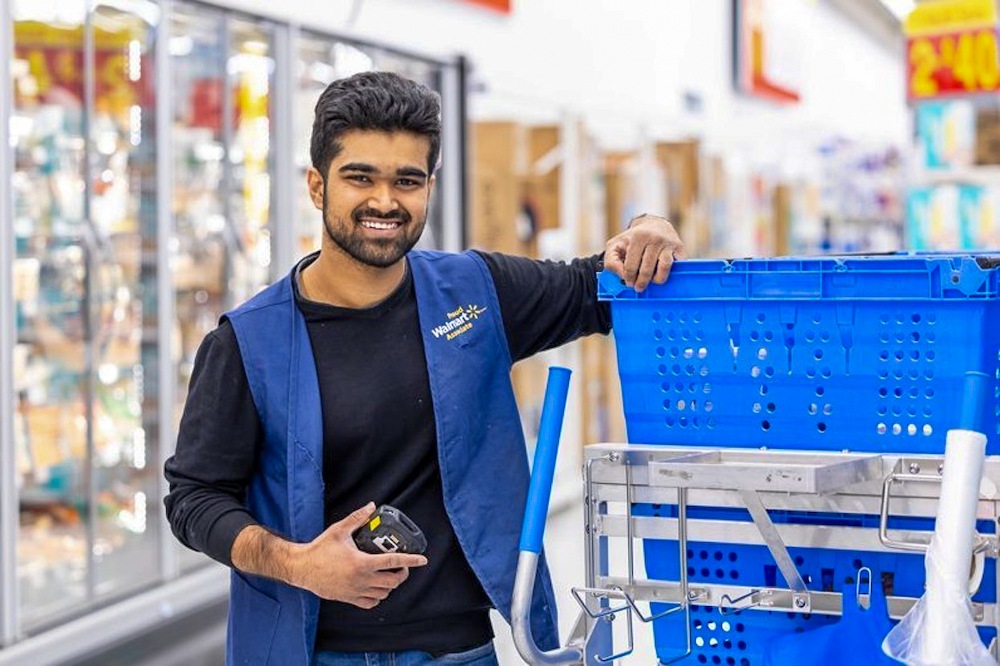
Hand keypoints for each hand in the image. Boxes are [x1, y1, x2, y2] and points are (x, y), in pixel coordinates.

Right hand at [293, 502, 427, 608]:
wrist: (302, 568)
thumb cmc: (320, 549)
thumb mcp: (339, 530)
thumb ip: (357, 518)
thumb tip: (371, 506)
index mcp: (362, 563)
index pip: (393, 562)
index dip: (411, 561)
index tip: (422, 560)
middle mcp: (362, 579)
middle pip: (393, 582)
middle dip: (402, 574)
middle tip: (402, 567)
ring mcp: (356, 591)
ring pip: (383, 594)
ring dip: (390, 586)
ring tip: (389, 576)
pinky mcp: (348, 598)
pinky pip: (370, 603)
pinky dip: (378, 597)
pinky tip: (376, 588)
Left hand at [604, 214, 685, 291]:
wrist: (655, 225)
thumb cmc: (633, 239)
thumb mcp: (615, 245)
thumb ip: (611, 261)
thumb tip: (621, 275)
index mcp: (638, 237)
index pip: (631, 266)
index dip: (628, 278)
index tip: (629, 282)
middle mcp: (655, 238)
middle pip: (647, 269)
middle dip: (641, 282)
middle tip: (638, 287)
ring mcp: (669, 243)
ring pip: (664, 268)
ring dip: (657, 280)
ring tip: (652, 281)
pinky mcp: (680, 248)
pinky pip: (678, 266)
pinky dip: (671, 274)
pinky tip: (663, 274)